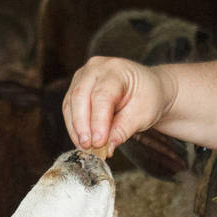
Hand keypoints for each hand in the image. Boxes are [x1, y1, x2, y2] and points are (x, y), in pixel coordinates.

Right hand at [61, 56, 175, 153]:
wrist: (147, 89)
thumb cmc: (148, 97)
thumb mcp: (144, 114)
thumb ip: (123, 130)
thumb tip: (105, 148)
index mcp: (116, 70)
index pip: (102, 96)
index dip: (98, 121)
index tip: (98, 142)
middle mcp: (96, 68)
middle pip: (80, 96)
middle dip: (82, 125)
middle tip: (88, 147)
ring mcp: (83, 77)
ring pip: (71, 104)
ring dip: (76, 129)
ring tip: (85, 148)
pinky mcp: (76, 88)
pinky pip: (69, 109)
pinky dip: (74, 127)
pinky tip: (81, 141)